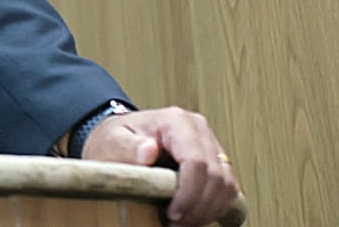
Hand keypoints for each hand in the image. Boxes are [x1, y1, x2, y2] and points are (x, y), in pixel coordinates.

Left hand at [81, 106, 237, 225]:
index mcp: (175, 121)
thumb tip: (149, 150)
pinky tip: (194, 215)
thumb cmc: (115, 141)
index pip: (196, 162)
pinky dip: (215, 206)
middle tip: (177, 224)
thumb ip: (126, 147)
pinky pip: (228, 189)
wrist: (119, 141)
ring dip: (209, 210)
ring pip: (227, 185)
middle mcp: (198, 129)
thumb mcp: (110, 142)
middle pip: (216, 176)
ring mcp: (210, 144)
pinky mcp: (216, 160)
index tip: (172, 214)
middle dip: (199, 206)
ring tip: (184, 222)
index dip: (189, 194)